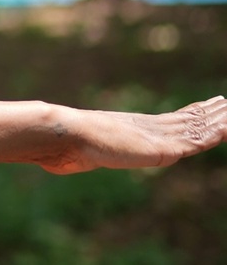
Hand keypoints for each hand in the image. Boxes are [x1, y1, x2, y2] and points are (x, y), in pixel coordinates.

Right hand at [37, 95, 226, 173]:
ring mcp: (155, 136)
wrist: (63, 136)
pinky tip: (226, 129)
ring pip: (195, 127)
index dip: (190, 113)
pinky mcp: (160, 149)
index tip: (205, 105)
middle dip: (209, 113)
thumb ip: (78, 157)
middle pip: (187, 119)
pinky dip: (213, 135)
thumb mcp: (77, 155)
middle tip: (224, 102)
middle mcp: (147, 128)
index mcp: (132, 128)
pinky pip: (194, 141)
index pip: (170, 120)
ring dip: (217, 120)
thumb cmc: (63, 147)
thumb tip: (55, 163)